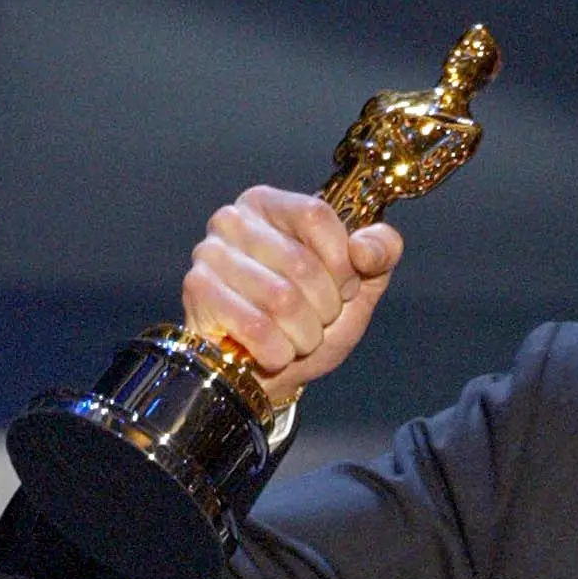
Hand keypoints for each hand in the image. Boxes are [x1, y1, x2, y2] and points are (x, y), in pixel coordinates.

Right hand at [180, 184, 403, 402]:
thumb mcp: (356, 286)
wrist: (268, 373)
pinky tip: (271, 352)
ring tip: (293, 337)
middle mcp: (234, 219)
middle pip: (303, 264)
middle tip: (314, 321)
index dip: (342, 264)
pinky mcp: (198, 292)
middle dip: (324, 309)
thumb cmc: (308, 321)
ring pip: (282, 301)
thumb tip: (365, 248)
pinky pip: (258, 329)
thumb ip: (379, 254)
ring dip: (303, 336)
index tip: (342, 288)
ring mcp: (210, 254)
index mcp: (272, 205)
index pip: (317, 216)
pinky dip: (278, 353)